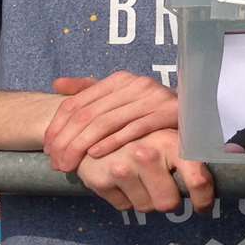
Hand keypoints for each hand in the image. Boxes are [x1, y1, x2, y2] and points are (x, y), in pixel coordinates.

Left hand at [45, 72, 179, 171]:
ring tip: (69, 165)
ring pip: (106, 122)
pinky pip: (134, 129)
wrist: (197, 111)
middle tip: (55, 163)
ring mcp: (152, 98)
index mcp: (119, 80)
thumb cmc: (152, 109)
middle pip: (88, 114)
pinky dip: (112, 142)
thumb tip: (57, 84)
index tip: (47, 148)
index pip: (77, 102)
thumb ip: (90, 91)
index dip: (57, 125)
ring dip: (82, 146)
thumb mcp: (121, 96)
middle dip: (66, 141)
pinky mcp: (167, 113)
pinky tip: (96, 156)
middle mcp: (134, 84)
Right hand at [75, 128, 213, 213]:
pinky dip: (126, 198)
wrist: (95, 131)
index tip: (202, 206)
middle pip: (168, 203)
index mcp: (170, 142)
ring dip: (146, 199)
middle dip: (169, 200)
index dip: (203, 200)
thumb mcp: (171, 135)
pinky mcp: (101, 181)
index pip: (197, 180)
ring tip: (141, 179)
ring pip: (146, 208)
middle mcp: (147, 155)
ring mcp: (122, 168)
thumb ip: (201, 147)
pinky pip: (124, 207)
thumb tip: (236, 153)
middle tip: (163, 187)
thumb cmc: (141, 135)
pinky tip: (123, 181)